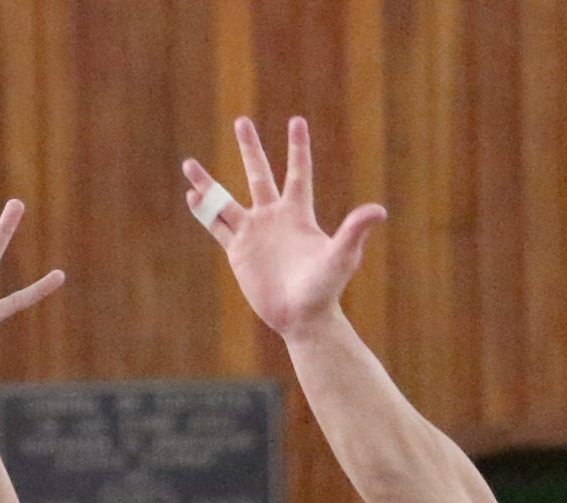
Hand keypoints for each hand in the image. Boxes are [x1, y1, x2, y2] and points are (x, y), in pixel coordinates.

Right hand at [181, 116, 386, 339]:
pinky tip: (192, 195)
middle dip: (249, 148)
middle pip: (258, 174)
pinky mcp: (238, 251)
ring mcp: (253, 233)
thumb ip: (354, 231)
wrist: (302, 316)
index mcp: (298, 213)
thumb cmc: (326, 288)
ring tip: (188, 164)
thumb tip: (378, 211)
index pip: (297, 173)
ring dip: (208, 183)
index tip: (296, 121)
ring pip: (225, 200)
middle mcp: (273, 217)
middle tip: (241, 121)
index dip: (297, 148)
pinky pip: (217, 226)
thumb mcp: (342, 256)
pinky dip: (204, 211)